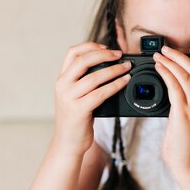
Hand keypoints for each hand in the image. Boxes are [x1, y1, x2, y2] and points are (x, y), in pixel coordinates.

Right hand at [53, 42, 131, 156]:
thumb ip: (84, 81)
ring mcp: (69, 98)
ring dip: (114, 70)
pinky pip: (100, 93)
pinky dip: (115, 85)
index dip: (90, 46)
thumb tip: (109, 66)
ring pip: (94, 77)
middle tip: (120, 55)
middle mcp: (63, 86)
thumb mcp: (74, 96)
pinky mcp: (79, 110)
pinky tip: (124, 82)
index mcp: (62, 79)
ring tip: (127, 68)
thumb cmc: (76, 119)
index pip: (72, 52)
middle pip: (83, 60)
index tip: (106, 47)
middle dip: (105, 54)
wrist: (68, 143)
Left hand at [153, 45, 189, 173]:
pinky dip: (165, 73)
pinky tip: (159, 68)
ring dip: (169, 62)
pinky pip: (174, 86)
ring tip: (158, 56)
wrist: (189, 160)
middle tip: (165, 49)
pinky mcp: (183, 112)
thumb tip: (179, 79)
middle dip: (179, 55)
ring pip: (184, 75)